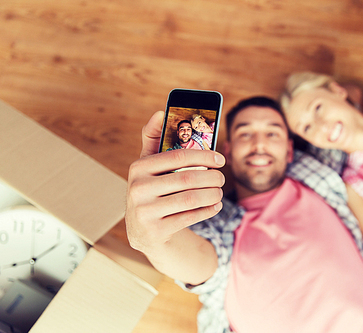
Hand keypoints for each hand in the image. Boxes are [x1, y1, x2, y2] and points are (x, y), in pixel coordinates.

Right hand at [125, 112, 225, 255]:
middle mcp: (137, 189)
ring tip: (219, 192)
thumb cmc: (152, 189)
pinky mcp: (155, 231)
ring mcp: (145, 212)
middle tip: (222, 178)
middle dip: (212, 177)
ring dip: (212, 194)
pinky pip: (190, 218)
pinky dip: (207, 210)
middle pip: (187, 178)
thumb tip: (160, 112)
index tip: (221, 159)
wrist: (142, 231)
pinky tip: (215, 206)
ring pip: (191, 199)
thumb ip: (154, 140)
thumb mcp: (149, 167)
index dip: (204, 155)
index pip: (178, 156)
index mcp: (138, 168)